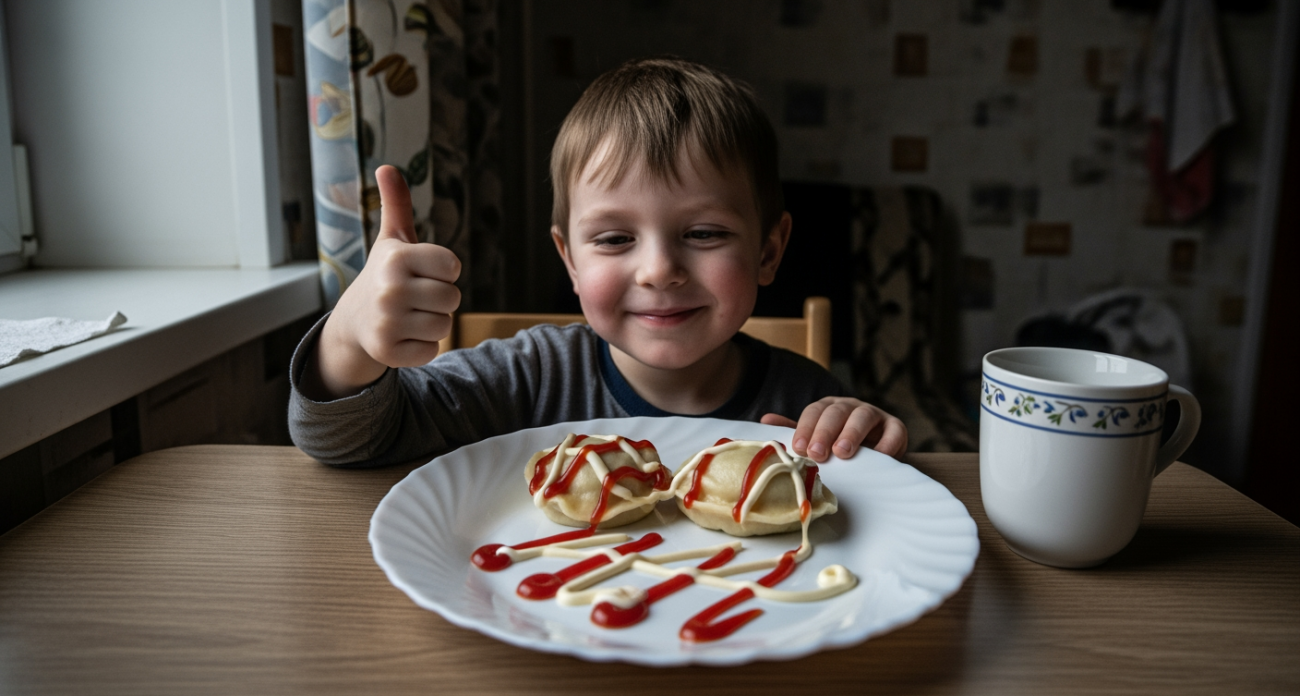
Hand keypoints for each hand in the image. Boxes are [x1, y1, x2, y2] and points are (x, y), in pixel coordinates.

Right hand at [306, 165, 461, 398]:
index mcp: (395, 258)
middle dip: (440, 298)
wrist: (353, 322)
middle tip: (415, 297)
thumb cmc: (385, 275)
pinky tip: (403, 335)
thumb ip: (397, 204)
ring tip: (409, 315)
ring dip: (433, 322)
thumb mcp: (392, 239)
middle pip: (452, 298)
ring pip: (445, 325)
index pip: (453, 267)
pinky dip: (423, 346)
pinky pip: (432, 350)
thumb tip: (386, 167)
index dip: (443, 271)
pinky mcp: (388, 352)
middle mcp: (389, 290)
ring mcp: (387, 323)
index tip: (421, 271)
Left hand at [761, 397, 907, 459]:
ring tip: (842, 452)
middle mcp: (850, 407)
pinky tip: (878, 457)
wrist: (872, 454)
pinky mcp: (895, 428)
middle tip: (816, 453)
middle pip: (836, 412)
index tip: (798, 448)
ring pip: (863, 416)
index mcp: (828, 408)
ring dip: (851, 433)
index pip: (814, 411)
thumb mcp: (815, 438)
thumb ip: (794, 430)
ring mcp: (874, 415)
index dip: (805, 428)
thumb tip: (765, 420)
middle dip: (824, 432)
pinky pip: (894, 432)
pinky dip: (887, 444)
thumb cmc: (838, 446)